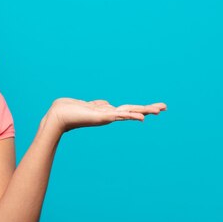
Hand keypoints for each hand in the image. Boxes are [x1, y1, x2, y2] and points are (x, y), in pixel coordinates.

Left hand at [43, 98, 166, 134]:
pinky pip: (119, 115)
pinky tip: (141, 118)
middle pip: (133, 110)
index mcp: (107, 112)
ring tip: (159, 110)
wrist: (58, 116)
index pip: (128, 109)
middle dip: (148, 109)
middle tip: (165, 107)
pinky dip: (131, 116)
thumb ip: (98, 104)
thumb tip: (105, 103)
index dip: (141, 108)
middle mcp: (109, 115)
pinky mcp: (102, 117)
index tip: (156, 108)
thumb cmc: (69, 110)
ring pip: (129, 112)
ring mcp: (107, 116)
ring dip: (144, 111)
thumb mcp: (88, 105)